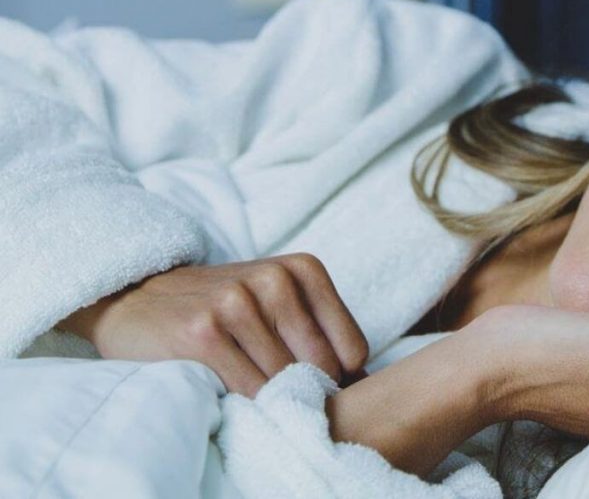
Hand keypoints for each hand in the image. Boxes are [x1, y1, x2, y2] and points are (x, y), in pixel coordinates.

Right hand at [58, 253, 368, 396]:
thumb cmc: (220, 309)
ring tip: (250, 384)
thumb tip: (367, 381)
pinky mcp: (204, 333)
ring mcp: (238, 303)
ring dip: (273, 398)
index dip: (337, 379)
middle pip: (323, 369)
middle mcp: (275, 280)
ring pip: (286, 382)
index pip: (353, 350)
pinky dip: (245, 403)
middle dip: (306, 390)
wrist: (136, 298)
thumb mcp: (277, 301)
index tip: (311, 384)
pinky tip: (228, 388)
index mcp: (304, 269)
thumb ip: (319, 332)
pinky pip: (249, 390)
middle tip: (279, 390)